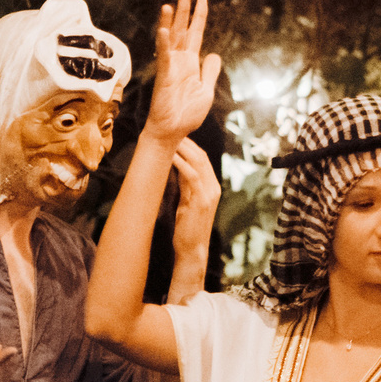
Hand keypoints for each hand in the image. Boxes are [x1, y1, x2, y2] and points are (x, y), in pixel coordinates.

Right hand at [146, 0, 223, 143]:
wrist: (173, 131)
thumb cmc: (187, 113)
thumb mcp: (206, 90)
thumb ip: (209, 72)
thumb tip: (214, 54)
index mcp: (190, 63)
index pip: (195, 34)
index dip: (199, 16)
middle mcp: (179, 60)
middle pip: (182, 30)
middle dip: (184, 10)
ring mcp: (170, 66)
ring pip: (171, 39)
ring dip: (171, 22)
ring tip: (172, 4)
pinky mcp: (164, 76)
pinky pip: (164, 56)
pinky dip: (164, 43)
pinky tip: (164, 30)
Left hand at [169, 137, 220, 264]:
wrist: (193, 249)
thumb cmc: (187, 227)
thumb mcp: (186, 200)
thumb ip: (184, 184)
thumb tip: (174, 167)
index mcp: (211, 186)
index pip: (202, 158)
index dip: (188, 145)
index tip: (172, 136)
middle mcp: (213, 187)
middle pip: (201, 156)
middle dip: (185, 142)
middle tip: (167, 132)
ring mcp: (209, 193)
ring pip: (198, 162)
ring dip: (182, 149)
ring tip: (167, 140)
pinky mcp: (201, 200)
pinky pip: (192, 176)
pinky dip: (181, 163)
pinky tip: (170, 156)